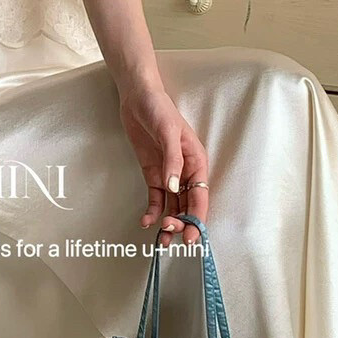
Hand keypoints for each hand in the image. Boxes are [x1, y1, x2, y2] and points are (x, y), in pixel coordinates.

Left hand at [118, 83, 209, 246]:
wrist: (137, 96)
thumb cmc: (159, 109)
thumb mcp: (169, 132)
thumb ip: (172, 161)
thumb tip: (174, 188)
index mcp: (197, 163)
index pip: (200, 197)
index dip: (197, 218)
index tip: (191, 237)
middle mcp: (185, 172)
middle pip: (187, 205)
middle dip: (181, 224)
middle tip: (170, 237)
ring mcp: (168, 174)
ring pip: (172, 205)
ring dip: (168, 223)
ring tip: (160, 240)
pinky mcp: (152, 173)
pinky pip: (155, 197)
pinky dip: (152, 211)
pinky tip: (146, 222)